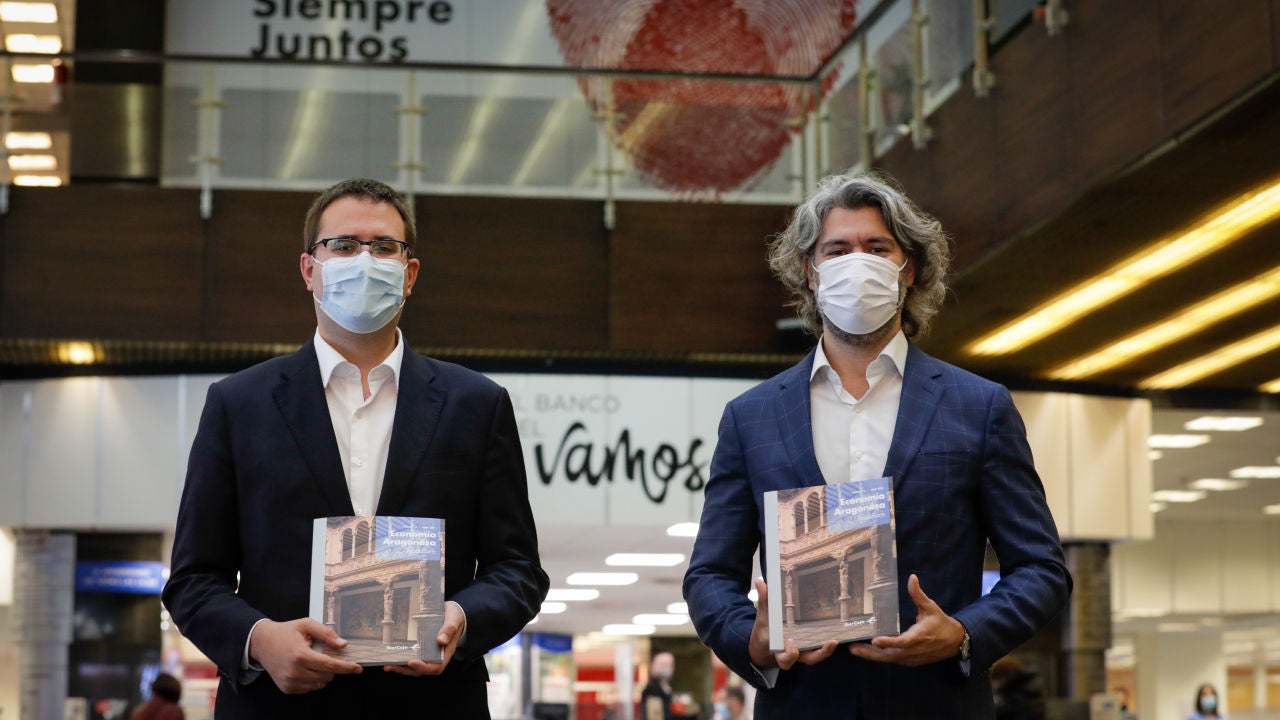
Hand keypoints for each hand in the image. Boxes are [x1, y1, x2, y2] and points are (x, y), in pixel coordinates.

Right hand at [249, 618, 361, 693]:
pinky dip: (312, 679)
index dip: (346, 667)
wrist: (262, 643)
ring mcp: (290, 682)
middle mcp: (295, 672)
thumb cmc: (286, 632)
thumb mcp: (306, 625)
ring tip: (310, 660)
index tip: (358, 668)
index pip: (330, 665)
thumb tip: (343, 644)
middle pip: (327, 676)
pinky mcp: (287, 688)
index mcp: (301, 655)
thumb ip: (326, 633)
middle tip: (320, 654)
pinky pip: (310, 688)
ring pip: (320, 684)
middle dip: (331, 666)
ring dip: (322, 674)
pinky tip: (304, 668)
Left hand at [384, 601, 465, 676]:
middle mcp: (437, 655)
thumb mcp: (454, 619)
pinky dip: (402, 659)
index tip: (412, 662)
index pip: (437, 666)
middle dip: (407, 670)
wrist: (452, 612)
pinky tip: (391, 657)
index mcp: (446, 652)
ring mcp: (429, 652)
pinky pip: (412, 656)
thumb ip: (449, 629)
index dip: (424, 667)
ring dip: (402, 667)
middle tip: (392, 666)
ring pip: (415, 666)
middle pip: (423, 669)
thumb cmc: (454, 616)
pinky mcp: (422, 648)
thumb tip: (441, 640)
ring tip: (388, 665)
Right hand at [747, 578, 837, 670]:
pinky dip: (827, 641)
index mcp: (780, 651)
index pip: (786, 659)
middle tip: (830, 642)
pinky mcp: (810, 644)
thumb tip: (761, 582)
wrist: (765, 647)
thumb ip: (764, 602)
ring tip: (836, 639)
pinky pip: (820, 645)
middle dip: (821, 653)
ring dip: (828, 648)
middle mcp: (795, 653)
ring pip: (818, 654)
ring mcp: (804, 650)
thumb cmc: (765, 633)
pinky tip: (837, 627)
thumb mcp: (762, 619)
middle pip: (810, 659)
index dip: (790, 654)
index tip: (791, 642)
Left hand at [848, 574, 965, 666]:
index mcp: (919, 637)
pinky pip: (893, 660)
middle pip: (890, 655)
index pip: (902, 642)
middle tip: (853, 648)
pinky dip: (880, 657)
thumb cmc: (941, 623)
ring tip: (855, 649)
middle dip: (871, 653)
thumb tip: (912, 578)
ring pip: (889, 659)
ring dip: (872, 656)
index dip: (889, 642)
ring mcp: (911, 658)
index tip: (875, 640)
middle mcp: (914, 650)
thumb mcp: (930, 607)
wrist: (955, 642)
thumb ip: (918, 594)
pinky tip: (868, 651)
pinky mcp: (910, 661)